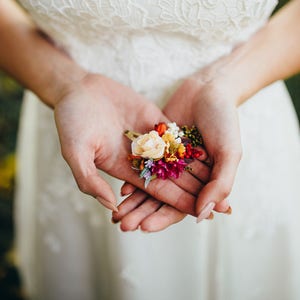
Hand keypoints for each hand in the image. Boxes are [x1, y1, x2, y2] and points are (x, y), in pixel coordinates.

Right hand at [54, 73, 210, 212]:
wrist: (78, 89)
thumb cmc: (72, 121)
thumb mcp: (75, 152)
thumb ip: (90, 180)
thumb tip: (110, 206)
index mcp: (123, 169)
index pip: (154, 191)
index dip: (175, 202)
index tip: (197, 212)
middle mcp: (138, 157)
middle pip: (171, 178)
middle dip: (194, 190)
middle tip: (218, 203)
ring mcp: (148, 138)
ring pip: (177, 157)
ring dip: (198, 168)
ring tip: (221, 179)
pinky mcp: (154, 120)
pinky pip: (176, 134)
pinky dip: (192, 143)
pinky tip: (212, 150)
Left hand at [113, 69, 238, 229]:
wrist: (209, 89)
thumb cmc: (225, 121)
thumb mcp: (230, 153)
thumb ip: (220, 184)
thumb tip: (204, 214)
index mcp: (201, 180)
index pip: (180, 206)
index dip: (162, 218)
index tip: (145, 227)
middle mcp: (183, 173)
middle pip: (159, 199)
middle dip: (141, 212)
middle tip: (123, 225)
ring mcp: (168, 159)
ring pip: (148, 184)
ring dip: (134, 200)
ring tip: (117, 213)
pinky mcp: (156, 145)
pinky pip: (142, 163)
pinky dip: (132, 175)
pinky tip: (119, 186)